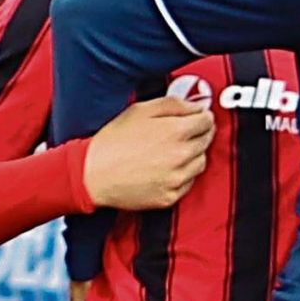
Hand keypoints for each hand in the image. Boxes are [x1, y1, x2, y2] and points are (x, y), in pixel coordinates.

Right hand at [83, 97, 214, 209]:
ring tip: (171, 151)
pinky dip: (182, 174)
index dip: (203, 116)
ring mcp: (177, 178)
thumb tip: (197, 107)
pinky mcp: (170, 196)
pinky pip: (188, 182)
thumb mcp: (141, 110)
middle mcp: (181, 156)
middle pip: (206, 141)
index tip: (198, 117)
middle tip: (183, 132)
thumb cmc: (113, 140)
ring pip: (200, 162)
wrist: (91, 174)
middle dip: (198, 133)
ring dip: (193, 154)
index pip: (208, 121)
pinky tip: (165, 168)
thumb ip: (174, 104)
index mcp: (176, 131)